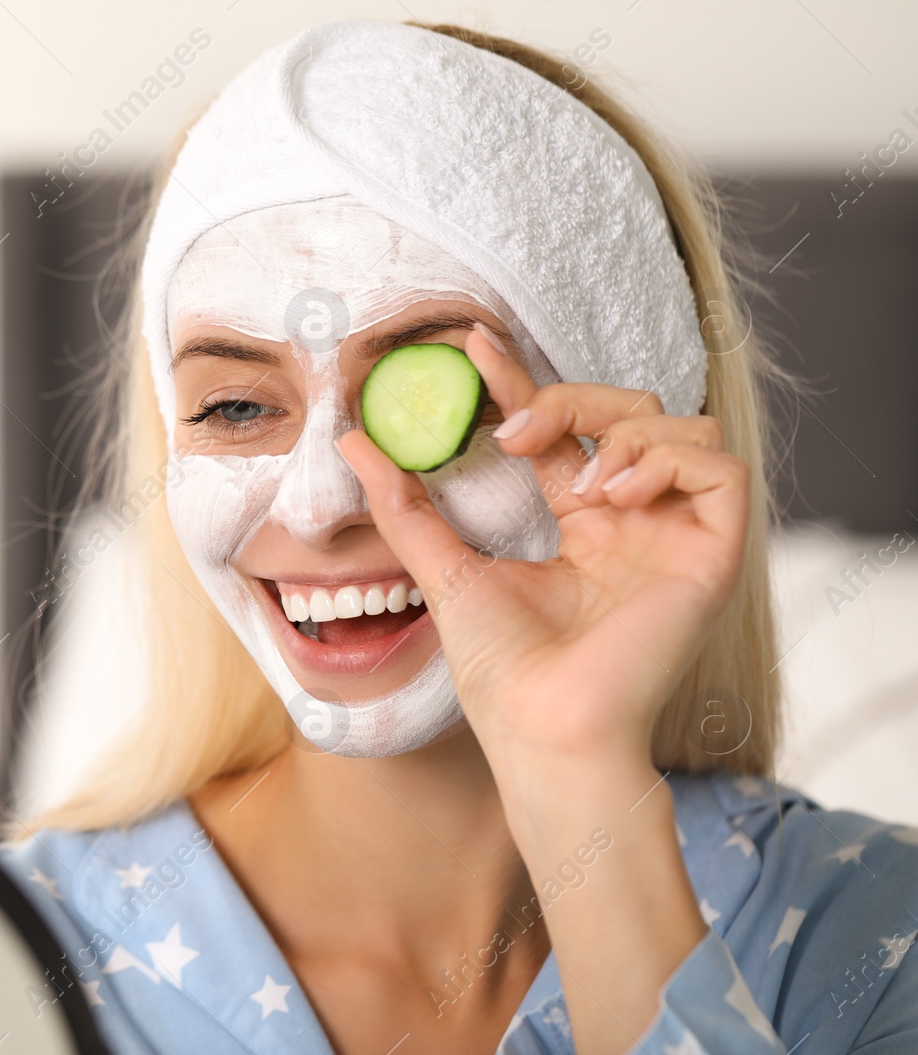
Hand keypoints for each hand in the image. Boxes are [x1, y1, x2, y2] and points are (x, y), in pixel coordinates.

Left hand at [335, 323, 749, 771]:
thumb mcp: (444, 570)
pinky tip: (616, 496)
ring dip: (622, 433)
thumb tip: (354, 442)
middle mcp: (636, 525)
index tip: (473, 346)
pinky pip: (722, 468)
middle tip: (512, 430)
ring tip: (578, 486)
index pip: (561, 432)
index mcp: (583, 527)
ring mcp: (676, 539)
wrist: (542, 732)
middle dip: (570, 398)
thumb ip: (406, 506)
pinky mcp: (715, 555)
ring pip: (682, 426)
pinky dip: (668, 461)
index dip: (526, 381)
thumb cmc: (501, 673)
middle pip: (628, 412)